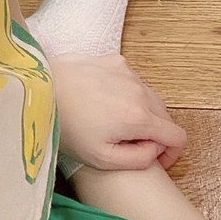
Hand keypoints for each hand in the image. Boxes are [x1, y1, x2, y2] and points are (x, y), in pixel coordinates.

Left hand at [47, 52, 186, 171]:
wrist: (42, 88)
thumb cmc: (68, 126)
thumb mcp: (103, 158)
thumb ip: (140, 160)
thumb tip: (155, 149)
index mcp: (139, 117)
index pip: (178, 136)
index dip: (171, 153)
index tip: (154, 158)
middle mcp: (139, 90)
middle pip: (165, 116)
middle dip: (156, 133)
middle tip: (133, 143)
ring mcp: (127, 72)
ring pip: (150, 96)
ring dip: (143, 111)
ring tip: (116, 122)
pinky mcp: (114, 60)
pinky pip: (133, 81)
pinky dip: (129, 93)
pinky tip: (106, 101)